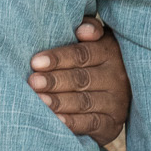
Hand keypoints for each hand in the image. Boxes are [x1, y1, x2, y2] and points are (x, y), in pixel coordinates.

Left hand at [28, 17, 129, 140]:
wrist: (117, 92)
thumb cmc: (94, 59)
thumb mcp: (96, 39)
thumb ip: (88, 27)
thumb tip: (83, 30)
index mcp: (110, 52)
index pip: (82, 55)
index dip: (58, 58)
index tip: (35, 62)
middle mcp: (117, 77)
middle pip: (81, 78)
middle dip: (54, 81)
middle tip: (33, 82)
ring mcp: (117, 101)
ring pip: (85, 101)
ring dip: (60, 102)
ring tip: (39, 101)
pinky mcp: (113, 123)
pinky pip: (92, 123)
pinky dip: (73, 122)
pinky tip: (56, 120)